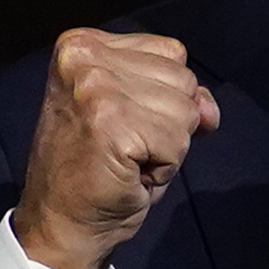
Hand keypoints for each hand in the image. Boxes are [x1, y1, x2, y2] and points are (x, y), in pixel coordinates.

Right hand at [12, 30, 217, 268]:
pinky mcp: (111, 123)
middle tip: (123, 148)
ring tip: (125, 161)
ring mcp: (96, 88)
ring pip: (185, 111)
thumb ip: (175, 96)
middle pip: (183, 78)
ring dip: (167, 147)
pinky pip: (178, 143)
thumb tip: (209, 109)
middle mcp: (84, 58)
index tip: (124, 125)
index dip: (165, 98)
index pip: (172, 52)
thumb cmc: (95, 172)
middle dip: (168, 123)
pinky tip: (127, 175)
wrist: (59, 224)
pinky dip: (163, 170)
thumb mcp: (136, 115)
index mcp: (82, 44)